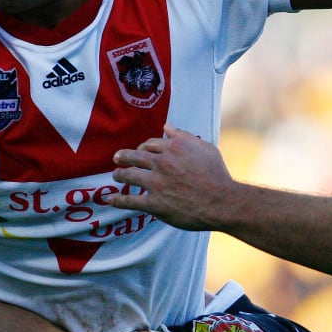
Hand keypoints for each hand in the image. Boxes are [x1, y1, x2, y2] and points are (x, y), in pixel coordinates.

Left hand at [106, 125, 231, 230]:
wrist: (222, 202)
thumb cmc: (217, 175)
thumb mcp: (205, 148)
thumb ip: (184, 136)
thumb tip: (166, 127)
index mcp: (174, 147)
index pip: (149, 144)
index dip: (143, 148)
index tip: (140, 152)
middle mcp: (162, 163)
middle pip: (133, 156)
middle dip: (123, 157)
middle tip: (117, 159)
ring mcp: (157, 184)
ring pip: (128, 175)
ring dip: (119, 175)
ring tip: (116, 176)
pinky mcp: (155, 204)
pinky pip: (130, 201)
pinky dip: (117, 200)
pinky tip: (109, 200)